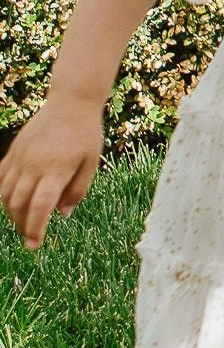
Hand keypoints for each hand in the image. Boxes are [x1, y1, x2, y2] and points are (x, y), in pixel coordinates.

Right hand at [0, 96, 103, 249]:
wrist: (71, 103)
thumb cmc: (86, 134)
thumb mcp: (91, 163)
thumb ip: (77, 191)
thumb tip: (61, 214)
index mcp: (56, 170)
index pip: (39, 207)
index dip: (34, 229)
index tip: (34, 245)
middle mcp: (33, 166)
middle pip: (19, 205)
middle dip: (22, 226)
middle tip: (30, 238)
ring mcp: (20, 158)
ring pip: (6, 194)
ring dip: (11, 212)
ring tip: (23, 221)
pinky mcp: (13, 151)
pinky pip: (1, 178)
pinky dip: (3, 193)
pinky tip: (12, 200)